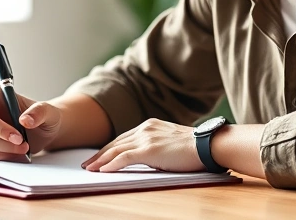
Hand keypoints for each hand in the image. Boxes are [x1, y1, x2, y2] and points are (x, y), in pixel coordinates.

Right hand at [0, 85, 62, 160]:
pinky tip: (17, 151)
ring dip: (7, 151)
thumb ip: (39, 112)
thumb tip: (25, 120)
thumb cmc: (43, 116)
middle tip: (25, 145)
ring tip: (25, 147)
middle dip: (5, 143)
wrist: (42, 130)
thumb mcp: (48, 111)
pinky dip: (5, 156)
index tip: (18, 137)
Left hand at [81, 118, 202, 172]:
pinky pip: (124, 158)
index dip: (109, 148)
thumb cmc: (194, 147)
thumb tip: (144, 158)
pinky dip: (111, 164)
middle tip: (87, 164)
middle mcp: (145, 128)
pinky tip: (102, 171)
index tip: (98, 156)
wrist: (208, 144)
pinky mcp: (149, 150)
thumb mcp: (169, 142)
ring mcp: (146, 138)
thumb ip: (154, 146)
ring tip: (90, 169)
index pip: (123, 138)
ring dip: (100, 160)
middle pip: (115, 143)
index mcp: (149, 125)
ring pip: (116, 150)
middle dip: (100, 154)